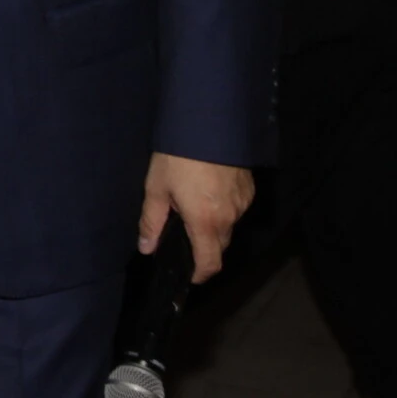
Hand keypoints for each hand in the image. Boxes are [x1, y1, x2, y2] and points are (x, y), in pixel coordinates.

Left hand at [138, 153, 252, 282]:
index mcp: (205, 222)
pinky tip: (206, 191)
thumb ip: (151, 221)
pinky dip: (223, 209)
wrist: (209, 123)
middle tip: (181, 231)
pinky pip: (236, 209)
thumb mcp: (156, 187)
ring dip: (212, 226)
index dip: (198, 275)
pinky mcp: (249, 189)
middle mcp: (230, 217)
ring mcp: (243, 203)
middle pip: (219, 246)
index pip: (209, 264)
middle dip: (202, 247)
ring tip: (192, 205)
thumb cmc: (177, 156)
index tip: (187, 275)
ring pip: (228, 227)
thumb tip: (147, 248)